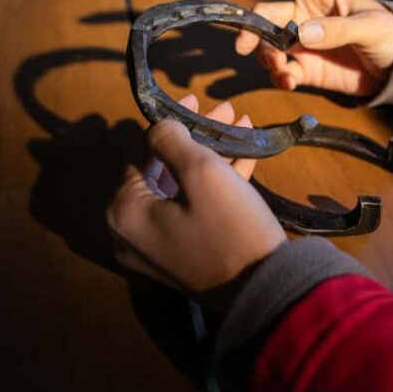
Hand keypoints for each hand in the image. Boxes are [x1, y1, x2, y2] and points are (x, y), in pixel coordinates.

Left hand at [107, 95, 285, 293]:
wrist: (268, 291)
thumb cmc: (231, 227)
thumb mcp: (202, 172)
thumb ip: (170, 139)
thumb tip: (159, 127)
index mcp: (124, 212)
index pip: (138, 153)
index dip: (168, 123)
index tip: (196, 100)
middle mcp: (131, 233)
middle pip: (160, 170)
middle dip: (196, 137)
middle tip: (225, 112)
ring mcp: (156, 249)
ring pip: (180, 189)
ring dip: (210, 156)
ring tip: (241, 127)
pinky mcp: (183, 257)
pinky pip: (191, 212)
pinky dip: (214, 186)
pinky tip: (245, 157)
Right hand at [224, 0, 392, 95]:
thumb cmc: (390, 34)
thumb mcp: (371, 26)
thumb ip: (338, 29)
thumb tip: (302, 35)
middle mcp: (303, 14)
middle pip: (264, 15)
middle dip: (250, 29)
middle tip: (244, 47)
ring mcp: (302, 42)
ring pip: (267, 46)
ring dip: (265, 57)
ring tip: (280, 70)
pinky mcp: (305, 68)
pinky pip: (281, 71)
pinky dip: (279, 77)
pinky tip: (288, 83)